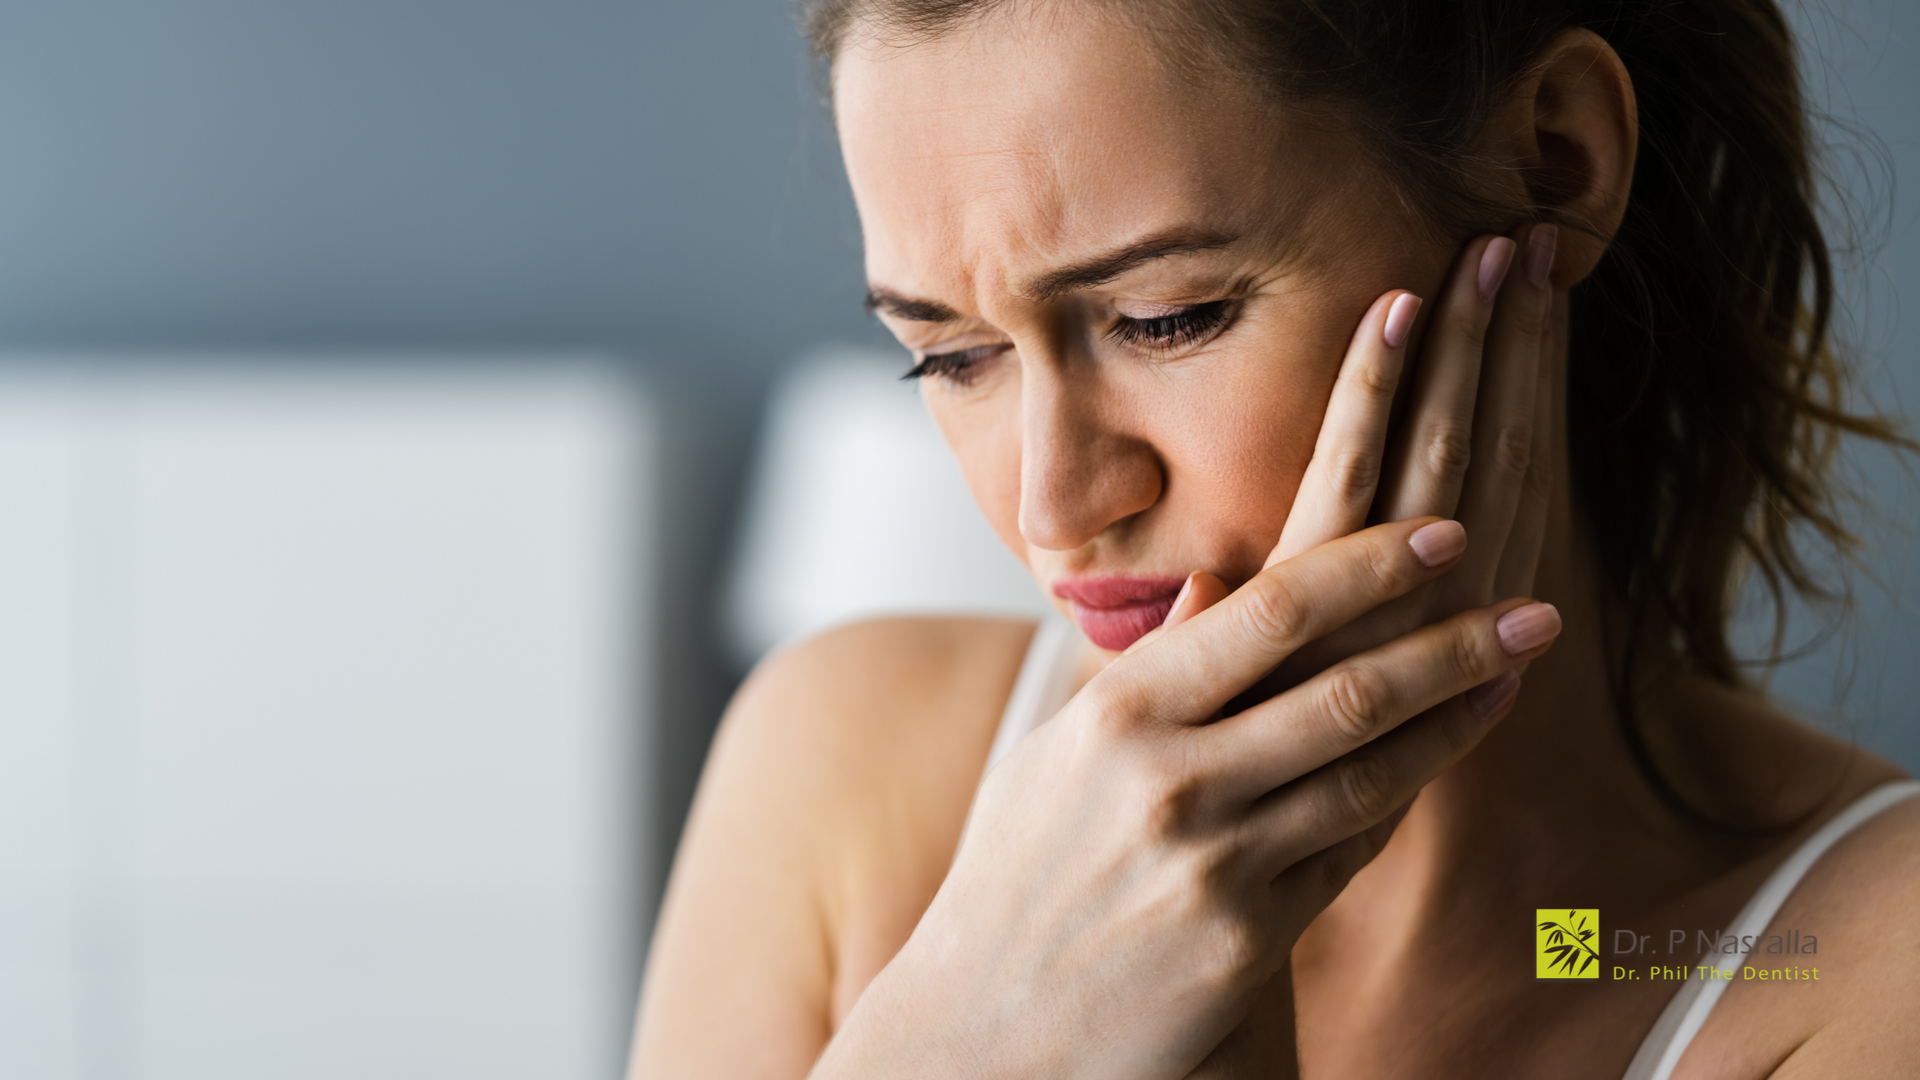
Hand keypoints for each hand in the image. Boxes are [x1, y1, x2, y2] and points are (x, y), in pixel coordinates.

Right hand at [807, 271, 1561, 1079]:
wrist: (986, 1028)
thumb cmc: (1024, 874)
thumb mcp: (1060, 755)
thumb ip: (1148, 672)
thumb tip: (1220, 586)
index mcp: (1119, 712)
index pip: (1269, 609)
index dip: (1371, 561)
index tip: (1446, 526)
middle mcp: (1167, 778)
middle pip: (1344, 683)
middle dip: (1451, 632)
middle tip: (1532, 600)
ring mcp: (1211, 863)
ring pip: (1370, 769)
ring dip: (1458, 709)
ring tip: (1521, 660)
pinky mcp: (1245, 941)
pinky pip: (1353, 851)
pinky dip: (1413, 793)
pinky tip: (1458, 750)